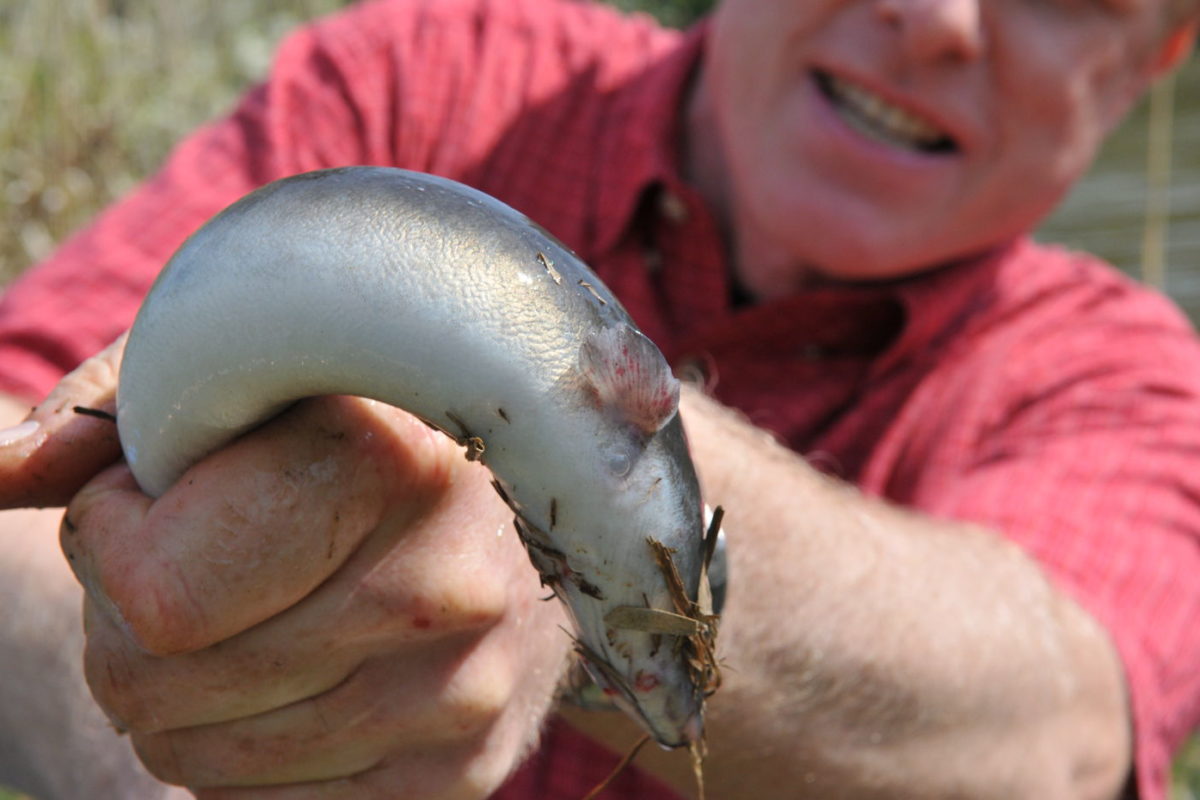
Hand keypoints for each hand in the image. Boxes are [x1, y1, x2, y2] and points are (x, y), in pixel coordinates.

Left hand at [5, 344, 573, 798]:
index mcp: (390, 461)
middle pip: (156, 686)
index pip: (158, 594)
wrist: (518, 518)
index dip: (113, 543)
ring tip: (249, 616)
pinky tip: (300, 674)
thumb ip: (107, 416)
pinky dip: (249, 752)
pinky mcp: (468, 771)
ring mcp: (464, 692)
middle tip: (196, 565)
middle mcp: (446, 585)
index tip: (153, 499)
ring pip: (196, 763)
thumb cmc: (353, 433)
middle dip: (132, 627)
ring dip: (183, 695)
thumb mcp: (238, 381)